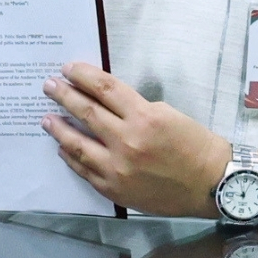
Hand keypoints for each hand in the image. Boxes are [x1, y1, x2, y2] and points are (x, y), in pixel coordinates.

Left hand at [42, 62, 227, 215]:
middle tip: (48, 86)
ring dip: (59, 128)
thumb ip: (136, 110)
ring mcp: (117, 167)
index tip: (68, 68)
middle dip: (64, 95)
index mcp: (145, 117)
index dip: (83, 76)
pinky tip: (62, 148)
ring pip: (77, 143)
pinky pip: (84, 169)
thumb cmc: (196, 145)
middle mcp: (127, 141)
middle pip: (86, 112)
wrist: (211, 184)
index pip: (105, 89)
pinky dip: (70, 156)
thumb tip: (107, 103)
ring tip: (46, 118)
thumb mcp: (170, 115)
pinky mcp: (114, 188)